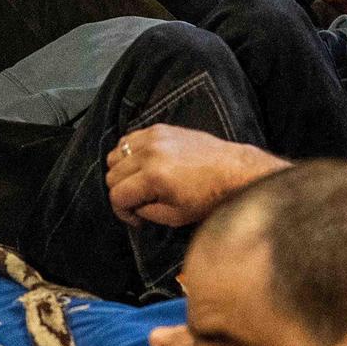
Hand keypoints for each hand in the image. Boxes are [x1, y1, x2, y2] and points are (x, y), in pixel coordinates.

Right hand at [106, 123, 287, 226]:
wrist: (234, 171)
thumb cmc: (210, 196)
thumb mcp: (176, 216)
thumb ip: (147, 212)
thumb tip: (134, 207)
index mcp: (154, 176)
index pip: (117, 194)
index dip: (122, 211)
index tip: (136, 217)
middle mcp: (150, 153)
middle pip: (112, 174)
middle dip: (122, 193)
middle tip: (139, 202)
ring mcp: (154, 137)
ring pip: (116, 155)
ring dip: (122, 172)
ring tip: (140, 183)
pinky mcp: (160, 128)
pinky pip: (129, 139)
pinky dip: (130, 153)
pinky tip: (144, 165)